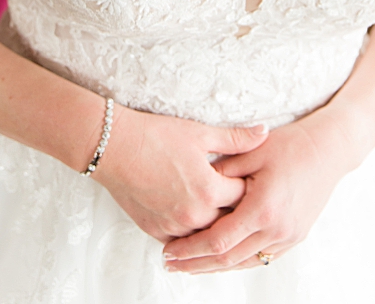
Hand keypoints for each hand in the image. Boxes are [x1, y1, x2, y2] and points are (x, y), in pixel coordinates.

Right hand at [90, 106, 267, 243]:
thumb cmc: (153, 135)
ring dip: (213, 224)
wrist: (110, 145)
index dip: (248, 186)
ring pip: (206, 235)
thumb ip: (235, 138)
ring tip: (214, 208)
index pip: (244, 197)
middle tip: (235, 195)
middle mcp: (195, 214)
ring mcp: (174, 225)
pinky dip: (189, 232)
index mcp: (210, 190)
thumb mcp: (197, 132)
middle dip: (234, 209)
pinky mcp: (156, 230)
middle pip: (228, 220)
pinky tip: (191, 219)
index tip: (247, 178)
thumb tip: (264, 133)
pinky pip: (183, 240)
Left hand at [161, 118, 347, 272]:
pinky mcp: (294, 237)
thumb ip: (220, 172)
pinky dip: (237, 260)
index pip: (219, 240)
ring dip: (216, 266)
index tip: (170, 250)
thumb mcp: (249, 153)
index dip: (191, 249)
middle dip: (197, 263)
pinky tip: (219, 259)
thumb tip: (192, 186)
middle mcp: (277, 230)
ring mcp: (288, 237)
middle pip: (229, 258)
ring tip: (189, 265)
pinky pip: (261, 256)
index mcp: (263, 209)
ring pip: (245, 262)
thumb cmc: (288, 146)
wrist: (327, 151)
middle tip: (171, 263)